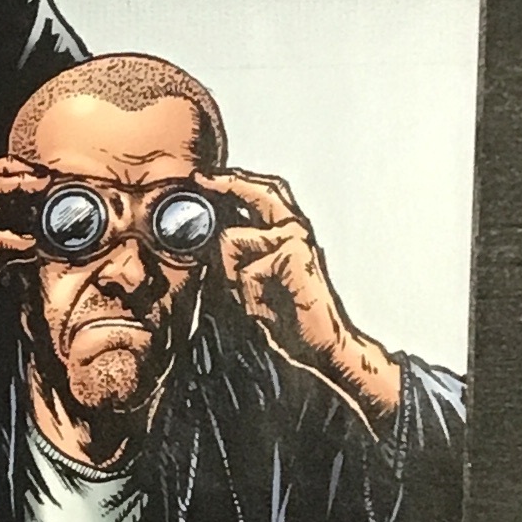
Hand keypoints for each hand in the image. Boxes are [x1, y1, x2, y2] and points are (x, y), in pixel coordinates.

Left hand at [201, 168, 400, 425]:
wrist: (321, 343)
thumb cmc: (289, 316)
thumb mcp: (256, 280)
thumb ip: (240, 255)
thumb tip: (211, 234)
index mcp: (288, 231)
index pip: (263, 192)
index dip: (233, 181)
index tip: (204, 177)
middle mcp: (294, 228)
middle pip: (256, 191)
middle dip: (226, 183)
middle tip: (200, 178)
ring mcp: (294, 237)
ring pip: (231, 241)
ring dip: (230, 277)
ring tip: (257, 298)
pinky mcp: (291, 252)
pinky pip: (242, 270)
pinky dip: (246, 294)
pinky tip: (267, 306)